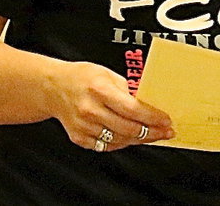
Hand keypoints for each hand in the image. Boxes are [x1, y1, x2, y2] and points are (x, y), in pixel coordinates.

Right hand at [44, 60, 173, 151]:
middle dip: (152, 132)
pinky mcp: (79, 138)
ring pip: (119, 140)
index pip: (133, 109)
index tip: (166, 120)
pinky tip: (132, 138)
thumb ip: (127, 90)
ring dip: (140, 139)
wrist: (53, 88)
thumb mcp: (107, 74)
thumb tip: (148, 103)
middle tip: (166, 131)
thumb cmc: (81, 78)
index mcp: (100, 90)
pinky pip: (106, 146)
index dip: (153, 117)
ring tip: (153, 135)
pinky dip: (122, 143)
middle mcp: (90, 110)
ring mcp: (84, 126)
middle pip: (128, 128)